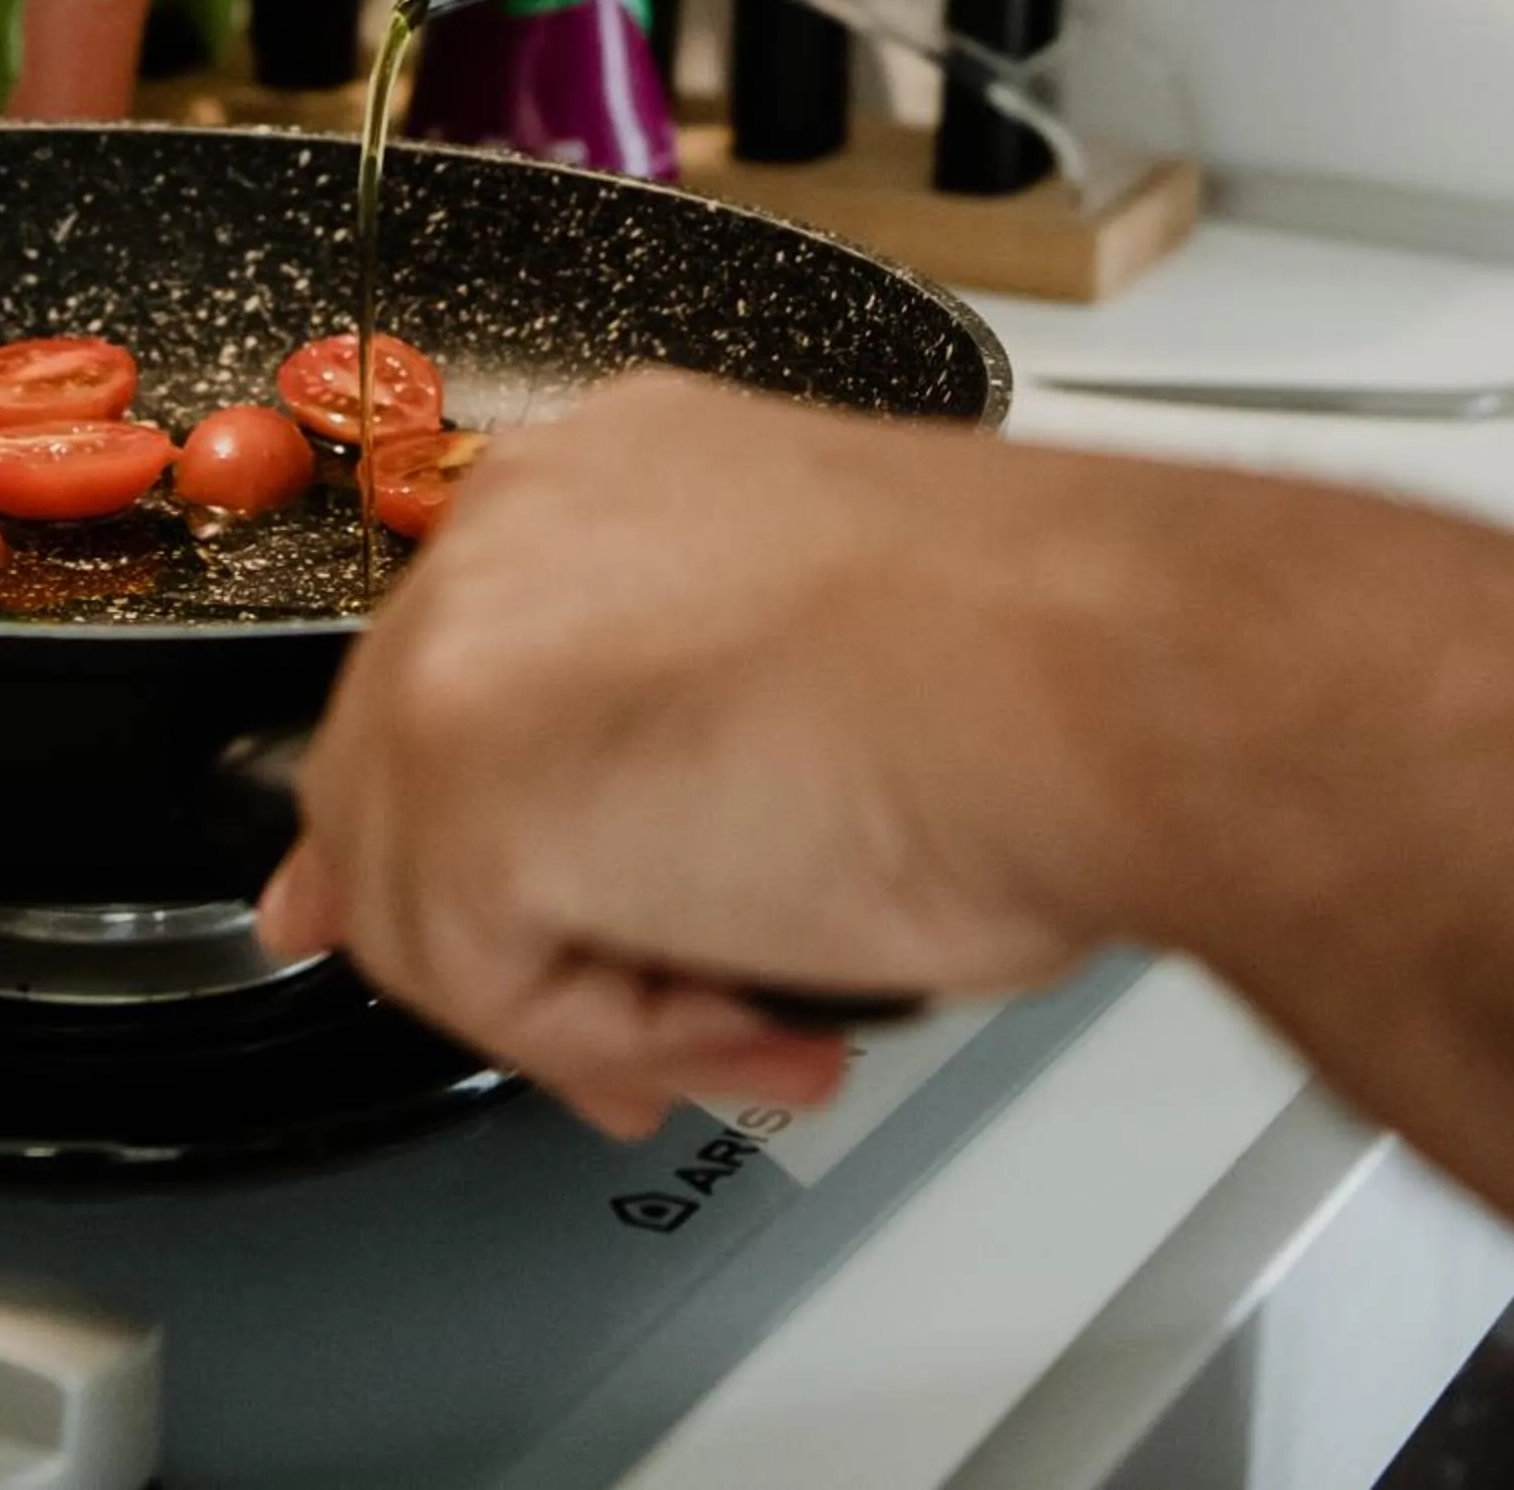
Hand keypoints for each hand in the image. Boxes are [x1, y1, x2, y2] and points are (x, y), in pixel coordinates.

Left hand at [256, 373, 1132, 1135]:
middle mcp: (518, 527)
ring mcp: (470, 641)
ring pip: (430, 900)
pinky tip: (753, 1003)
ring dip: (600, 1001)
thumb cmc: (1034, 673)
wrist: (1104, 677)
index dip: (516, 840)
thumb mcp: (805, 663)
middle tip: (673, 1026)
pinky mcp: (467, 774)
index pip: (458, 674)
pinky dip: (620, 1036)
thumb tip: (595, 828)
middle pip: (408, 787)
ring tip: (764, 1013)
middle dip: (540, 939)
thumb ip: (660, 728)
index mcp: (604, 477)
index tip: (590, 930)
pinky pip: (484, 980)